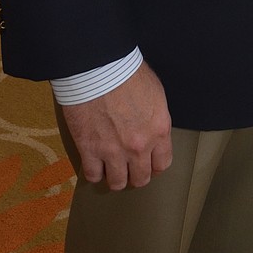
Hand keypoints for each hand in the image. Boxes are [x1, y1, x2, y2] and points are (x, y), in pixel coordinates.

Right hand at [61, 60, 172, 189]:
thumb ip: (156, 119)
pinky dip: (94, 172)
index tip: (148, 163)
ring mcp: (113, 151)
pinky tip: (94, 162)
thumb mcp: (155, 93)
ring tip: (111, 166)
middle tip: (129, 166)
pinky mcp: (89, 150)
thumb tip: (152, 130)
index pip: (162, 163)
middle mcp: (139, 146)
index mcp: (159, 130)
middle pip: (141, 178)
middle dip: (135, 174)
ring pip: (117, 183)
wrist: (100, 69)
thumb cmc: (128, 74)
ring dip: (115, 176)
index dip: (154, 165)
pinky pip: (93, 175)